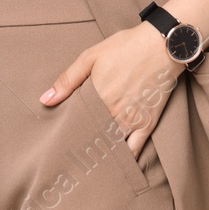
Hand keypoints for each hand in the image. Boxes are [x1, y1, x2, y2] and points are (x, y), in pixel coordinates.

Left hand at [40, 22, 182, 156]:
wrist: (163, 45)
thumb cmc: (126, 47)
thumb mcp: (91, 56)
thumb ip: (68, 80)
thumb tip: (45, 100)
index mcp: (97, 97)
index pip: (75, 125)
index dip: (66, 135)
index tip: (58, 143)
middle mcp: (113, 113)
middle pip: (91, 139)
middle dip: (81, 148)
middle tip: (70, 158)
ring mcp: (131, 121)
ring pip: (111, 147)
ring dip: (100, 155)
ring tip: (88, 163)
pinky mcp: (148, 123)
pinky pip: (134, 149)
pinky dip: (124, 159)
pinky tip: (114, 164)